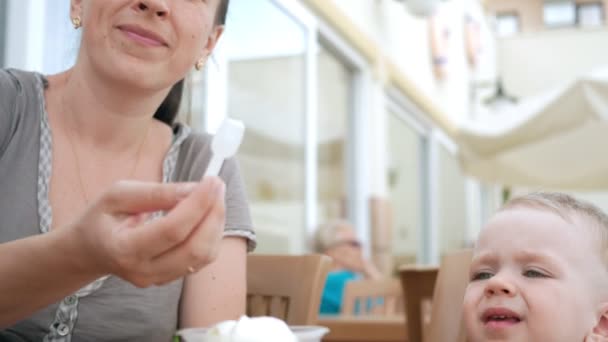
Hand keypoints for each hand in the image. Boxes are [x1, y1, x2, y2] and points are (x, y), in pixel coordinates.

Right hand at [67, 177, 225, 286]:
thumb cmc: (102, 218)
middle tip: (218, 185)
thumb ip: (156, 193)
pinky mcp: (170, 279)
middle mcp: (143, 270)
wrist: (89, 250)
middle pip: (194, 248)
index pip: (172, 230)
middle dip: (213, 214)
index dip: (198, 204)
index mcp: (123, 249)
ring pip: (203, 256)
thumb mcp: (118, 194)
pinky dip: (211, 234)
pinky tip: (206, 214)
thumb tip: (195, 189)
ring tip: (213, 197)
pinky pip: (202, 259)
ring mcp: (157, 279)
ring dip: (216, 223)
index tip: (212, 180)